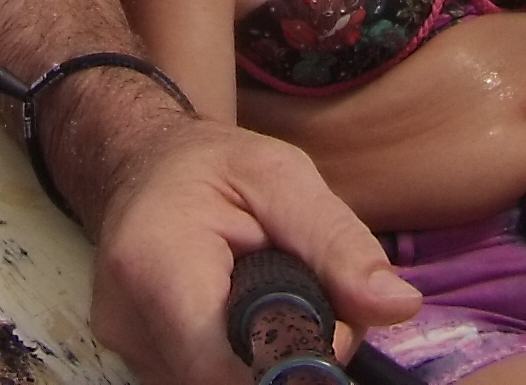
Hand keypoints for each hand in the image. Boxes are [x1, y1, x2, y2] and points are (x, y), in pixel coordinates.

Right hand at [91, 116, 420, 384]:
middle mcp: (128, 319)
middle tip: (311, 300)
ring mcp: (127, 347)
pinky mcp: (135, 362)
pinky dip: (240, 359)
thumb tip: (399, 306)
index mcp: (158, 261)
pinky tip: (246, 316)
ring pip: (219, 384)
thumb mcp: (284, 177)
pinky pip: (203, 378)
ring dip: (264, 359)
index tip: (329, 328)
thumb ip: (338, 244)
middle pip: (226, 381)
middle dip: (287, 358)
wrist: (140, 163)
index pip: (223, 364)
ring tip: (274, 298)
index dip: (289, 362)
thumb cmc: (212, 165)